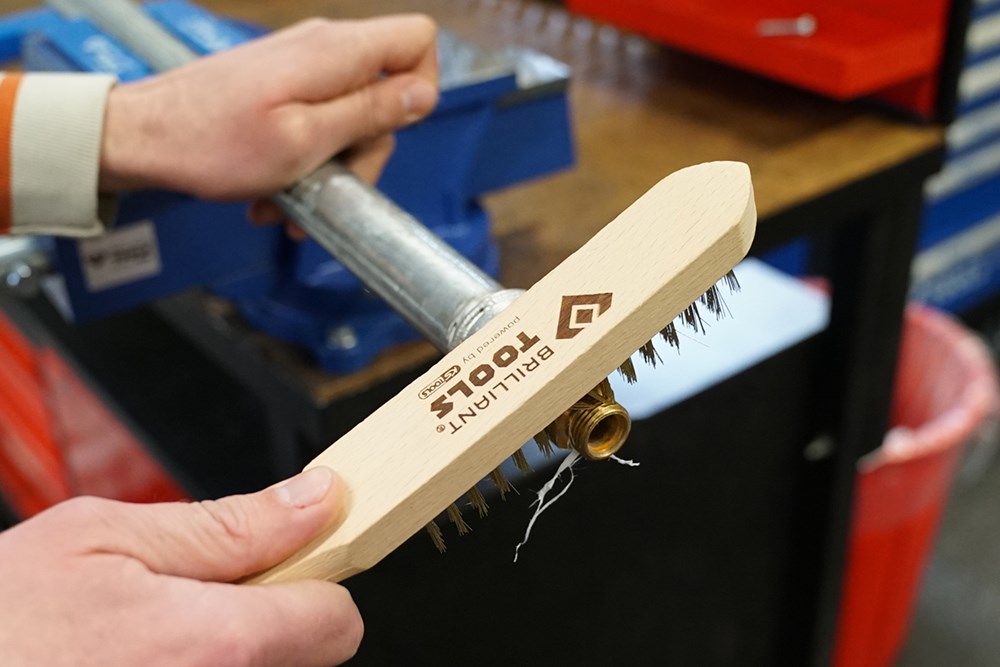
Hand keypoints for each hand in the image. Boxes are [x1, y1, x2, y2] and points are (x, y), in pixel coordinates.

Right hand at [0, 467, 362, 666]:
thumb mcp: (104, 536)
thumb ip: (227, 525)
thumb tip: (316, 499)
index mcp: (210, 647)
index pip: (336, 623)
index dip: (321, 579)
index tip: (298, 559)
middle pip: (302, 657)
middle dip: (268, 614)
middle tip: (197, 593)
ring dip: (223, 649)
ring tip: (143, 633)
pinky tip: (132, 659)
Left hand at [99, 15, 438, 200]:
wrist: (142, 137)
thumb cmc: (213, 144)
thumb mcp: (306, 140)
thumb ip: (371, 113)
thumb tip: (425, 93)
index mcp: (336, 53)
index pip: (417, 38)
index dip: (423, 86)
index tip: (392, 131)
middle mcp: (322, 48)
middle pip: (387, 90)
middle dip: (367, 148)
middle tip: (335, 185)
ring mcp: (300, 64)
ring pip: (351, 112)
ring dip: (332, 163)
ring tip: (291, 202)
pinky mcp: (280, 83)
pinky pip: (317, 118)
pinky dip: (306, 156)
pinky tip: (277, 190)